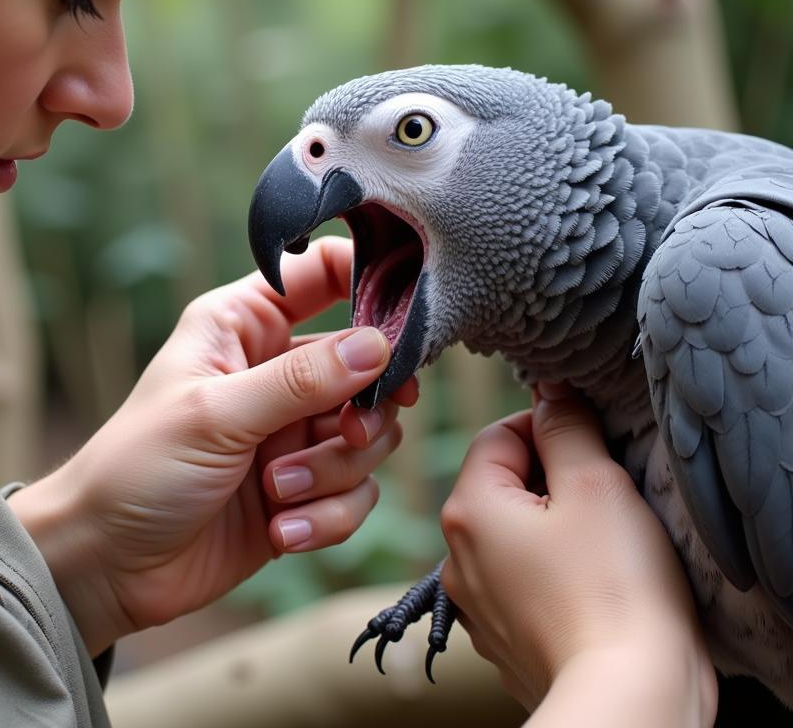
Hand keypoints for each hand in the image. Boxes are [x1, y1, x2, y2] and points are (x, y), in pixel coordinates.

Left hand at [10, 237, 415, 654]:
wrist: (105, 567)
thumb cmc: (137, 469)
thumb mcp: (215, 415)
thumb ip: (301, 380)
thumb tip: (380, 345)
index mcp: (244, 324)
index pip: (323, 273)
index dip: (370, 281)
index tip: (406, 318)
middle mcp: (276, 370)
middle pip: (368, 365)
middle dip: (360, 411)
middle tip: (341, 433)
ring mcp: (292, 431)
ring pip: (370, 434)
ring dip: (332, 471)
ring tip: (276, 493)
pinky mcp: (303, 489)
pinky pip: (355, 494)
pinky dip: (327, 516)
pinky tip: (280, 532)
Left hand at [439, 391, 715, 724]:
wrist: (629, 699)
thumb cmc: (614, 586)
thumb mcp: (594, 483)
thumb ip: (565, 426)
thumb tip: (548, 388)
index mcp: (468, 509)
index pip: (499, 435)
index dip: (549, 429)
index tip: (592, 447)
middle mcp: (457, 556)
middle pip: (504, 484)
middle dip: (554, 478)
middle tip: (606, 496)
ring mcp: (477, 603)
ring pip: (516, 533)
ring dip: (556, 525)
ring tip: (604, 544)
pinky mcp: (505, 637)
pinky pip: (526, 580)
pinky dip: (556, 571)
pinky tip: (593, 584)